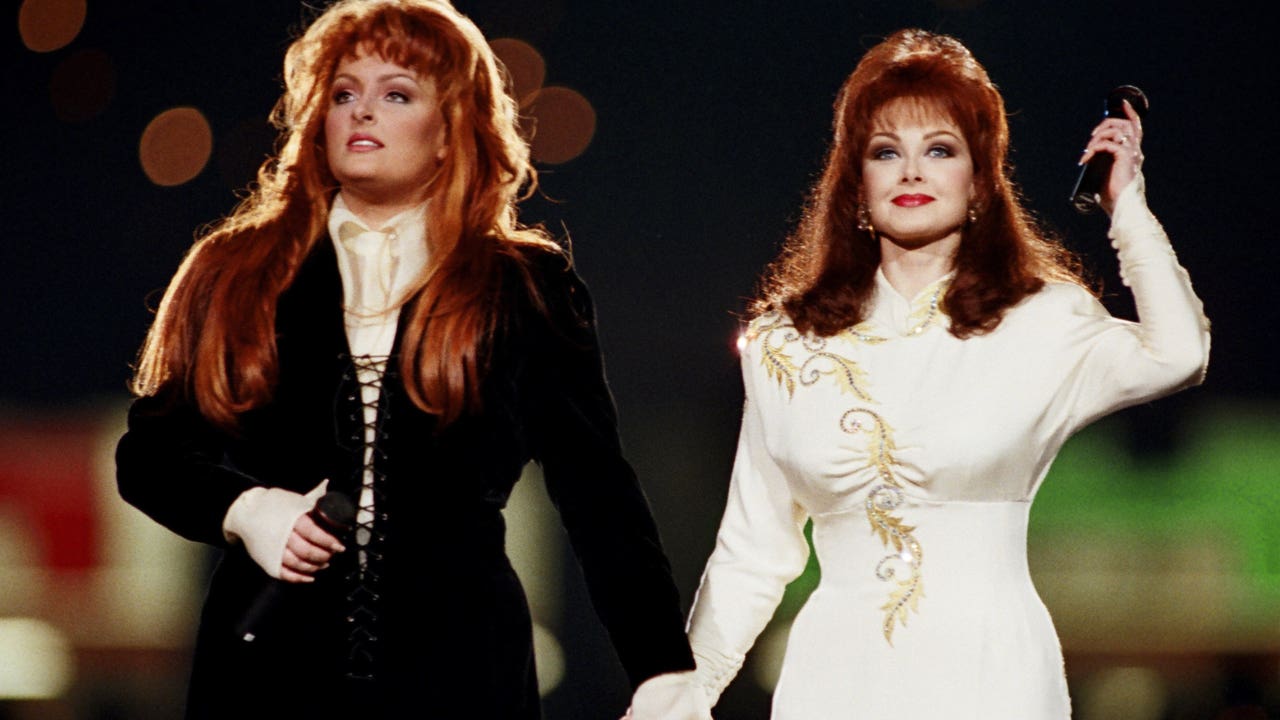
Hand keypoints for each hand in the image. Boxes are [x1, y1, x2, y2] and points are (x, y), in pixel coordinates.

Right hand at [224, 479, 344, 581]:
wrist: (245, 512)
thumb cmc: (273, 505)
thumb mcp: (293, 499)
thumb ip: (313, 496)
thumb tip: (327, 483)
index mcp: (292, 519)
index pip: (314, 533)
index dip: (329, 542)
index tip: (339, 546)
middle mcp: (283, 536)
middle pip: (308, 551)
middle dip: (324, 555)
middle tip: (332, 555)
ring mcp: (274, 550)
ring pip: (298, 563)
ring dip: (314, 567)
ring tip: (324, 564)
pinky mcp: (268, 560)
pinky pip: (285, 574)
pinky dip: (299, 578)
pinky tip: (309, 577)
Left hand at [1080, 98, 1143, 214]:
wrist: (1123, 208)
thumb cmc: (1114, 197)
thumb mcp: (1105, 177)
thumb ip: (1102, 166)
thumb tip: (1088, 162)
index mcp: (1133, 154)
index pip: (1136, 128)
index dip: (1130, 113)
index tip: (1122, 103)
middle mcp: (1135, 151)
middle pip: (1127, 124)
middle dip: (1108, 122)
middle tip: (1092, 135)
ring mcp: (1131, 153)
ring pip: (1117, 130)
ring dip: (1098, 136)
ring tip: (1087, 149)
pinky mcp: (1124, 157)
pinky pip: (1108, 144)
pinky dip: (1093, 149)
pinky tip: (1085, 159)